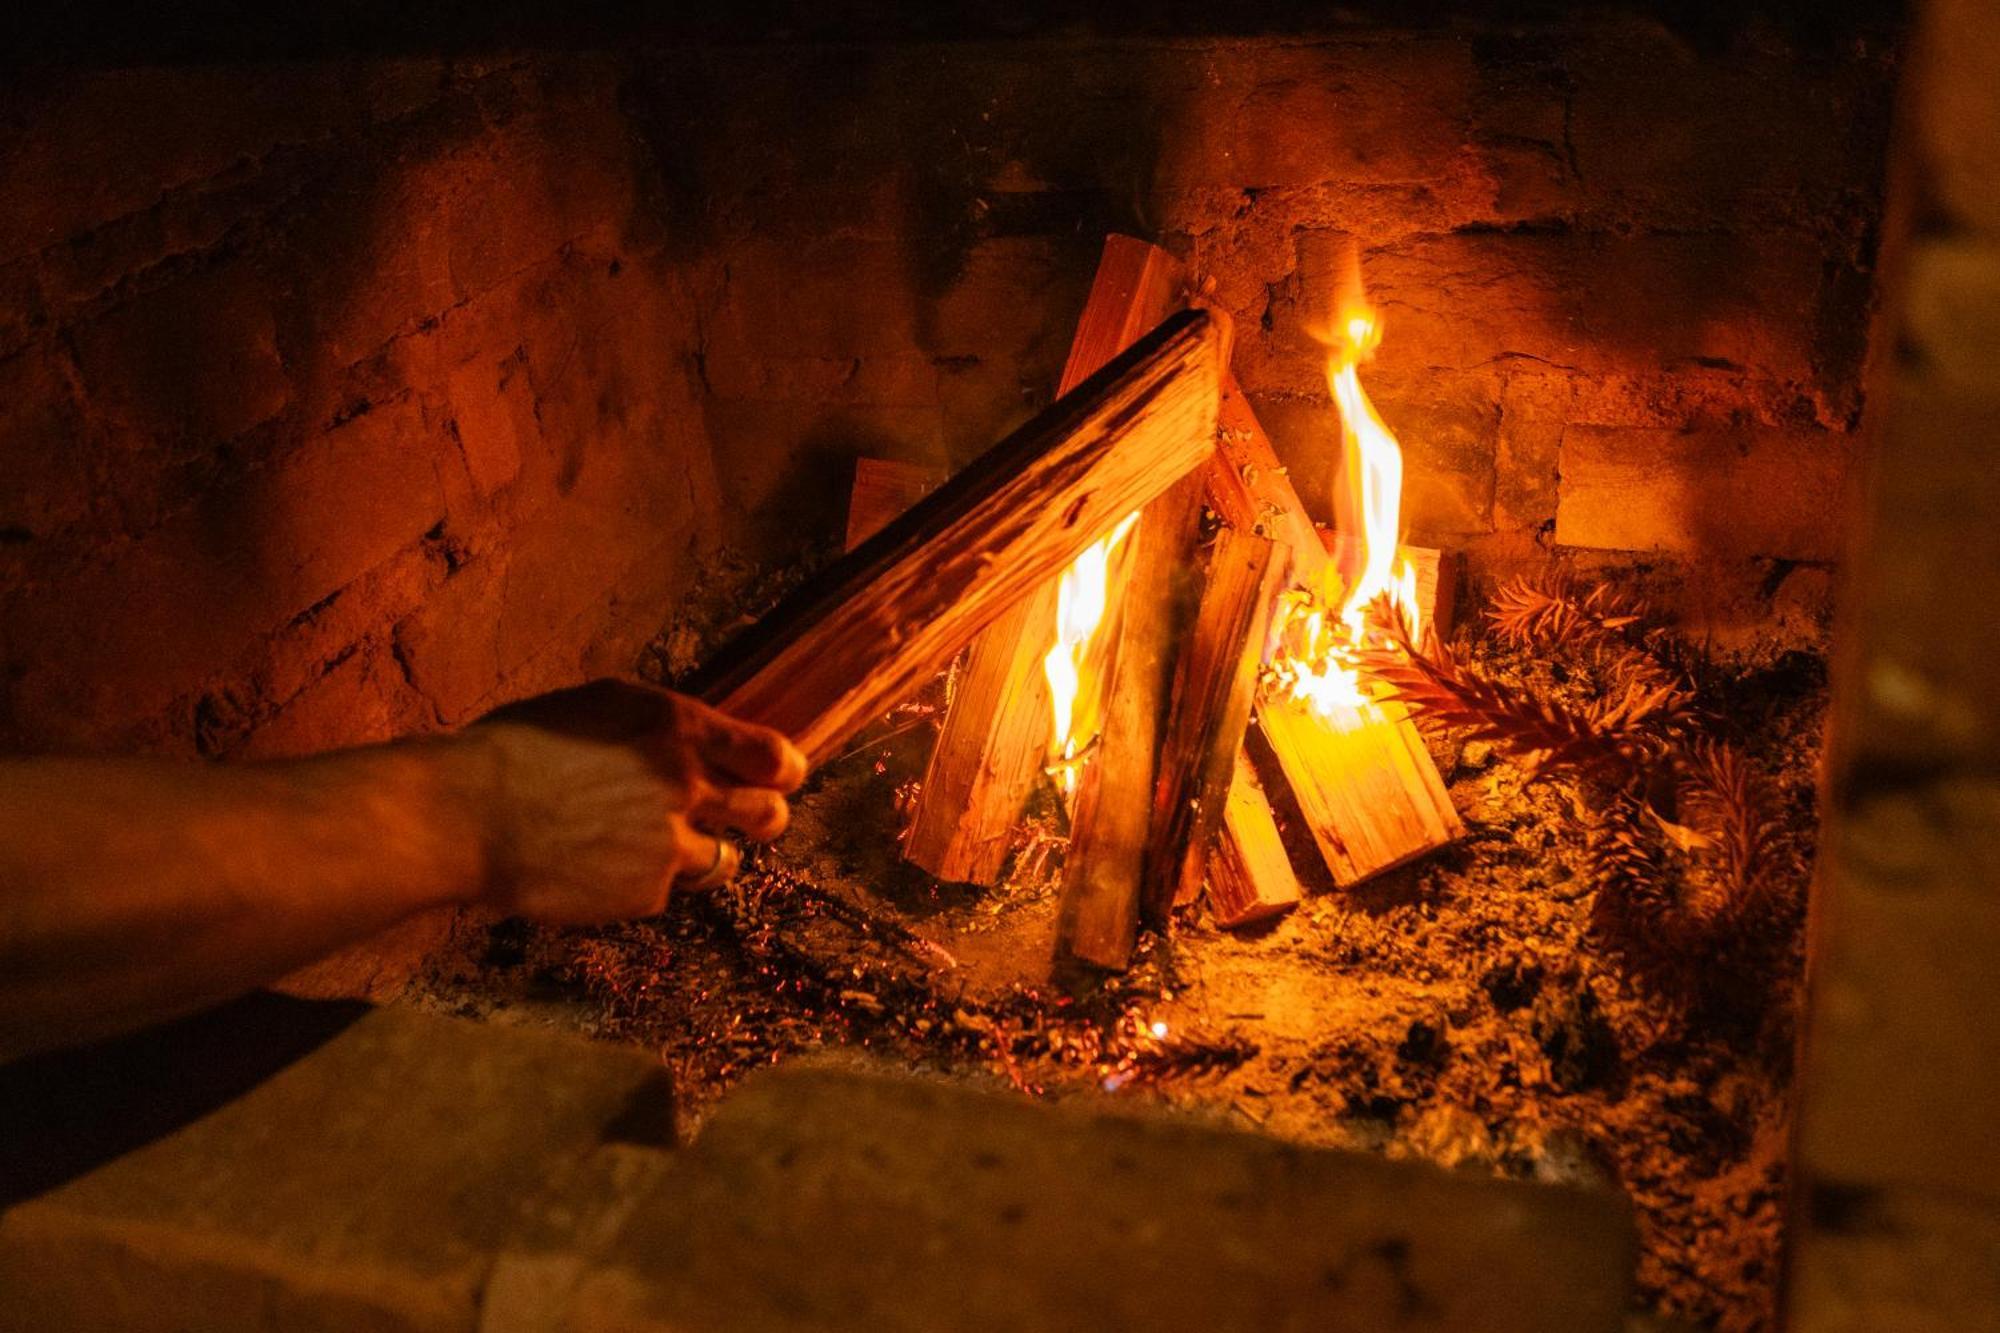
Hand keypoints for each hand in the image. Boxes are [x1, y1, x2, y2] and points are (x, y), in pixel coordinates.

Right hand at [463, 681, 806, 923]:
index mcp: (678, 727)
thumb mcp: (602, 708)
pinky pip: (666, 891)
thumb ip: (664, 728)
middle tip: (744, 820)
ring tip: (648, 845)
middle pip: (770, 814)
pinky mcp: (646, 893)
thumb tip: (707, 743)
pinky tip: (598, 867)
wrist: (466, 814)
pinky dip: (643, 883)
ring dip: (699, 856)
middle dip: (763, 818)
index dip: (783, 772)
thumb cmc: (520, 749)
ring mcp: (671, 844)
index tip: (779, 778)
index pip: (774, 757)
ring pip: (725, 862)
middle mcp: (686, 784)